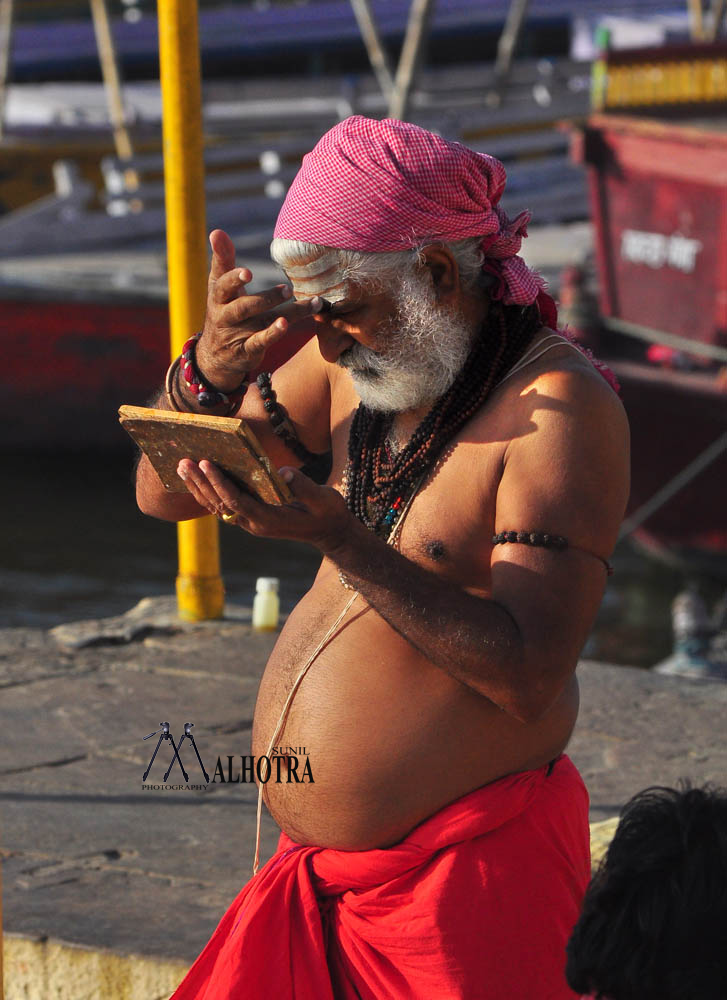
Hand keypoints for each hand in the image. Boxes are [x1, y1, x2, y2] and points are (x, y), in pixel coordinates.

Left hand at [177, 459, 353, 554]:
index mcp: (268, 520)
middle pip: (220, 504)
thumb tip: (284, 471)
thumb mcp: (323, 499)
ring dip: (199, 487)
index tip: (206, 463)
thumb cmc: (328, 514)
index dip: (219, 483)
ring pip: (217, 507)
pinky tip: (196, 477)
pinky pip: (223, 506)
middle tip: (184, 462)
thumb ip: (304, 486)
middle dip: (201, 483)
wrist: (329, 532)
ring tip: (182, 467)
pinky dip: (208, 492)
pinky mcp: (251, 516)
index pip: (236, 501)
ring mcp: (250, 522)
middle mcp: (254, 524)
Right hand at [195, 229, 321, 391]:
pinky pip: (260, 343)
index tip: (247, 272)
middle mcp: (226, 316)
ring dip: (278, 317)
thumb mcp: (219, 287)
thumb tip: (217, 231)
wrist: (215, 355)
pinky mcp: (247, 351)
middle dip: (264, 299)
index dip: (234, 279)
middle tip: (287, 290)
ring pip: (259, 323)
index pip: (223, 286)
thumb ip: (222, 260)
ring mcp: (237, 335)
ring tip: (293, 311)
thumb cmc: (222, 311)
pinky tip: (285, 325)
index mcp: (219, 297)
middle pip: (243, 307)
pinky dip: (272, 334)